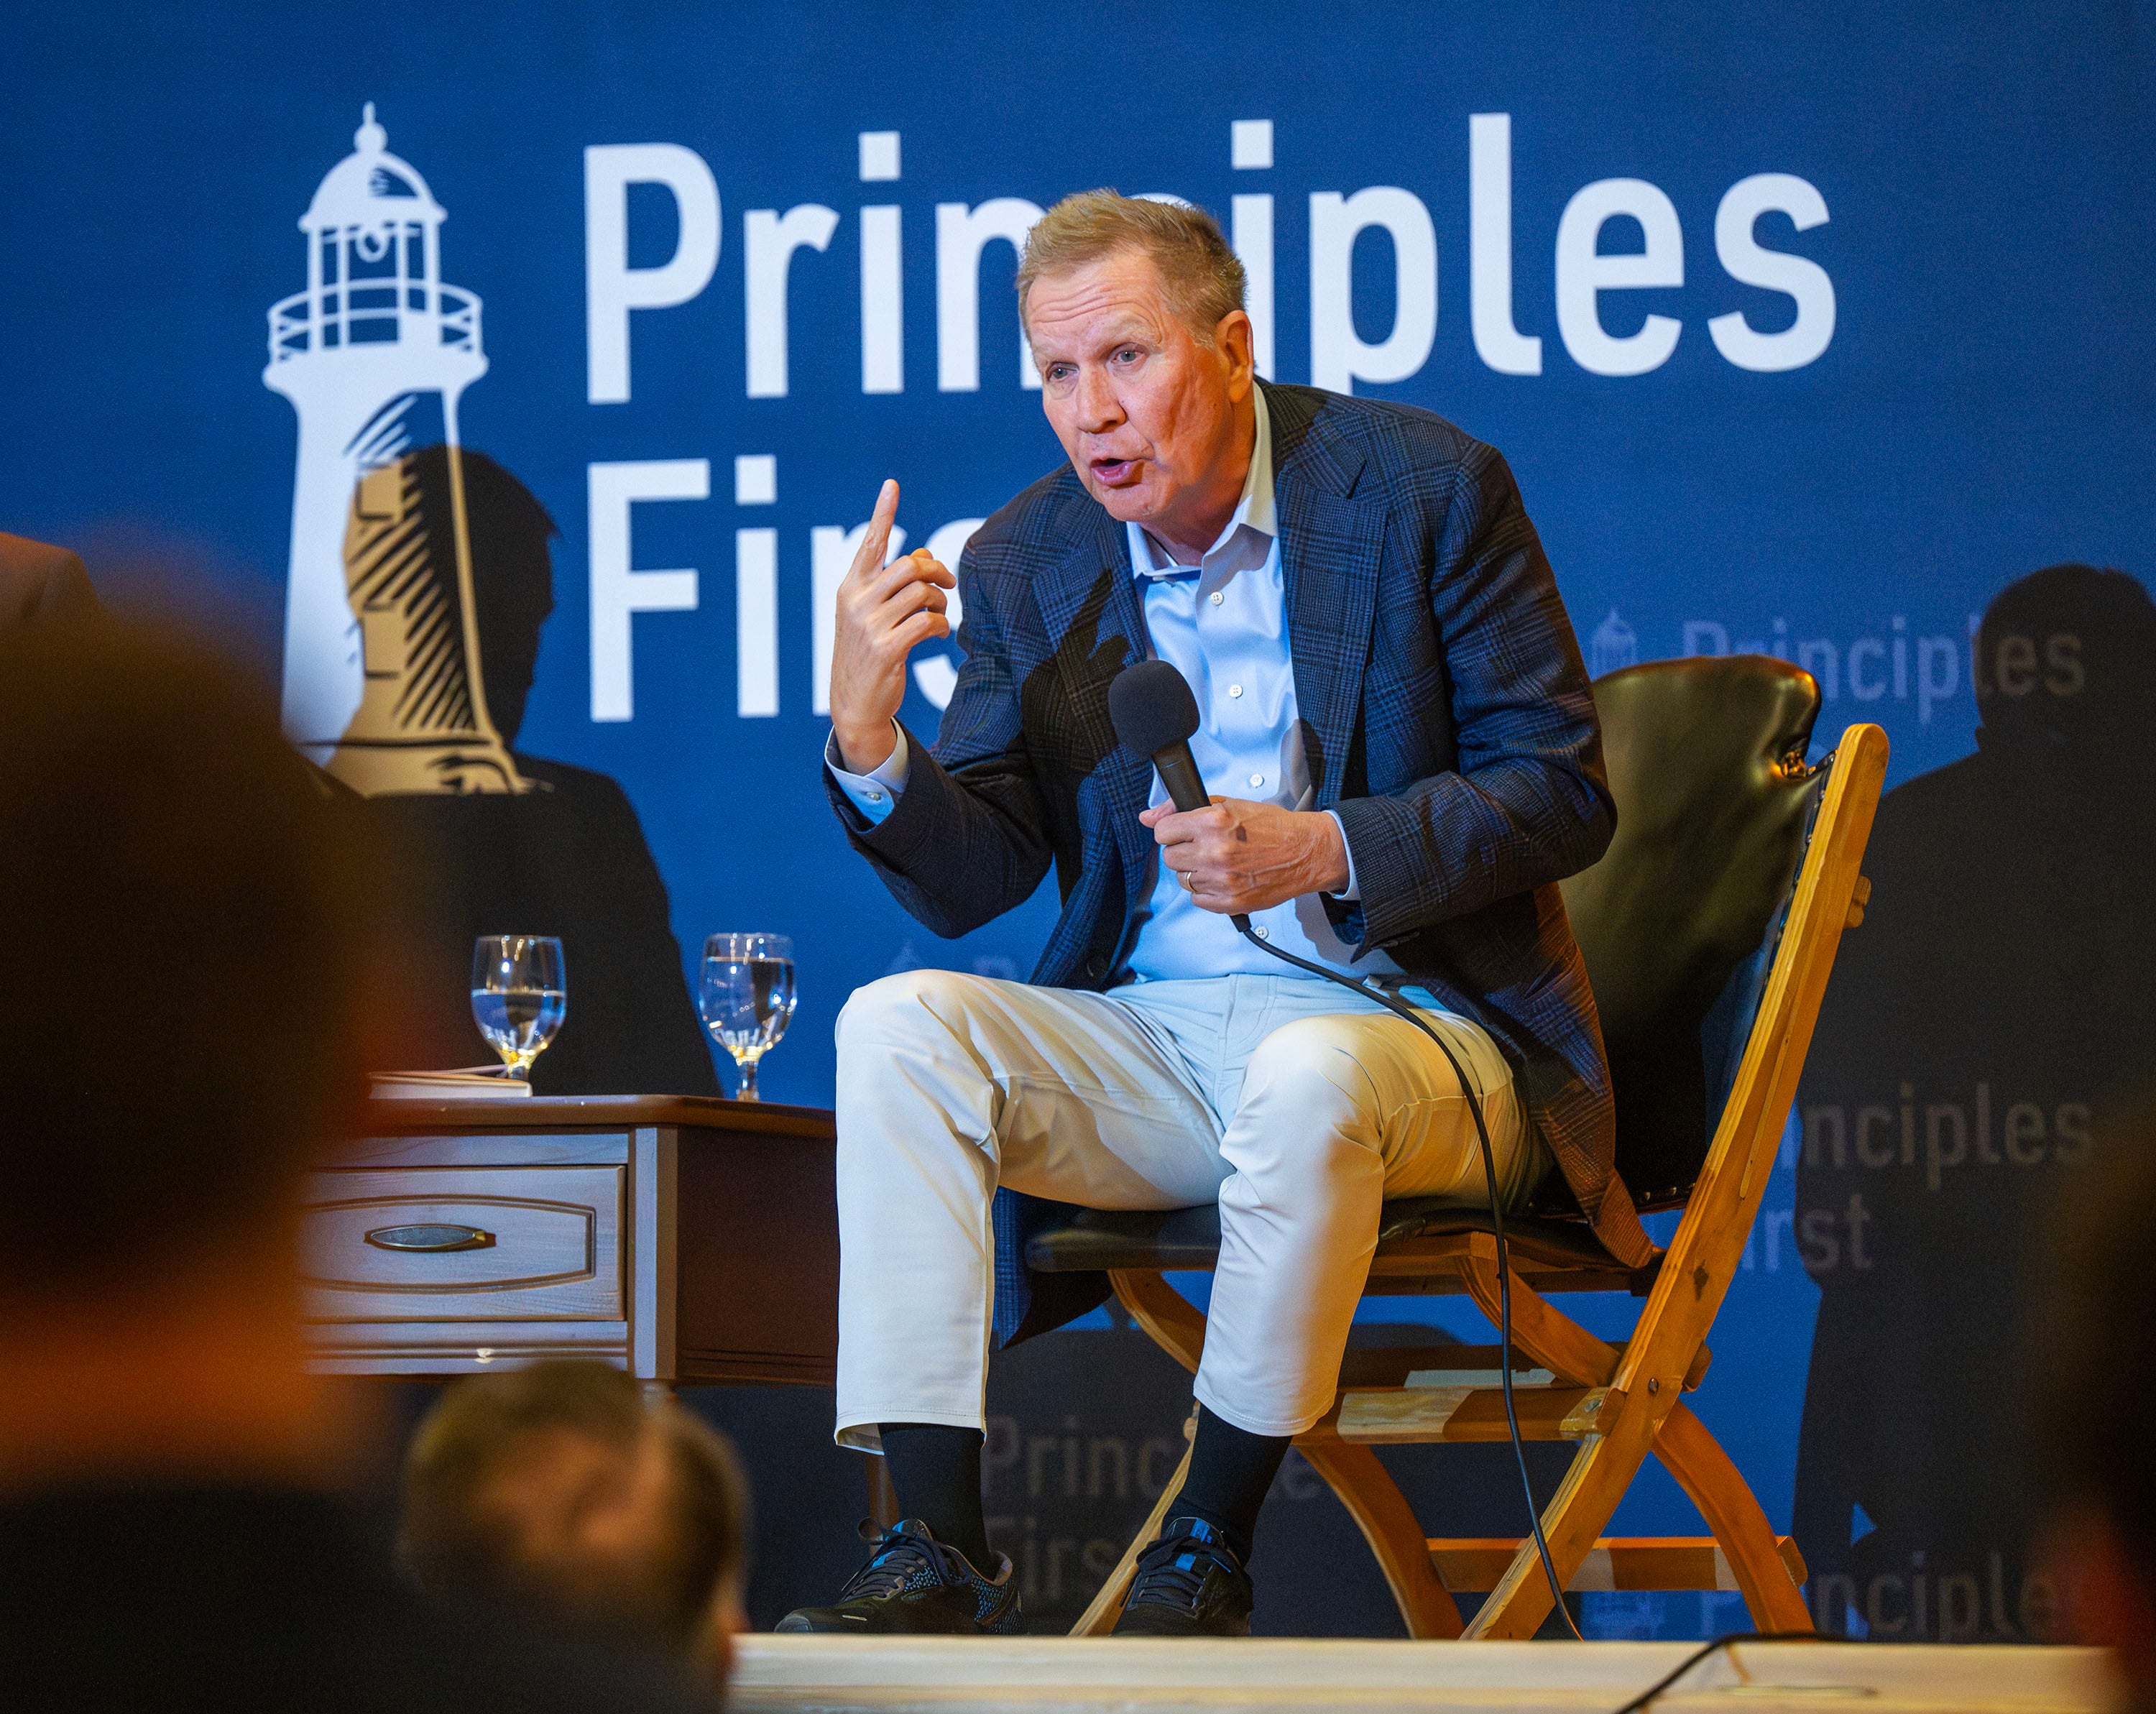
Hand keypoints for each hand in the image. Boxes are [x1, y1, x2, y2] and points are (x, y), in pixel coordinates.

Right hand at [829, 479, 955, 772]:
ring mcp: (869, 625)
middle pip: (911, 566)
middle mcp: (856, 601)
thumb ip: (894, 585)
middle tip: (947, 587)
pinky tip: (938, 635)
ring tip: (939, 616)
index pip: (870, 543)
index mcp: (851, 587)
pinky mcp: (887, 648)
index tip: (891, 485)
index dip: (883, 513)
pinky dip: (942, 627)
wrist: (853, 704)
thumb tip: (926, 556)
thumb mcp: (872, 614)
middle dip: (937, 573)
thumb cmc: (868, 653)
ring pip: (923, 594)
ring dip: (941, 603)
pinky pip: (928, 623)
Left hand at [1140, 797, 1349, 914]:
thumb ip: (1183, 809)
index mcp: (1213, 822)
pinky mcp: (1229, 902)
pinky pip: (1197, 900)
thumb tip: (1148, 817)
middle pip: (1170, 857)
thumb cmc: (1271, 827)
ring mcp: (1221, 880)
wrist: (1305, 852)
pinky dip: (1207, 891)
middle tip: (1204, 847)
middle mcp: (1214, 851)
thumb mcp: (1229, 805)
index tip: (1182, 832)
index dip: (1172, 831)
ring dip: (1196, 872)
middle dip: (1183, 851)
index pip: (1163, 832)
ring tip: (1219, 862)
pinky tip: (1225, 878)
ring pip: (1183, 880)